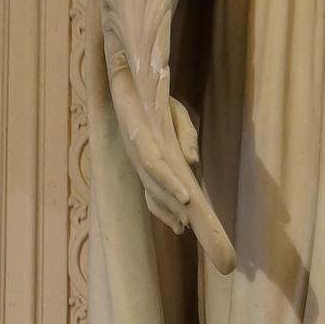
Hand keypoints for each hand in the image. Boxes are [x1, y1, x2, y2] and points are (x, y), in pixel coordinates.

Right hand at [105, 51, 236, 272]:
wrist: (132, 94)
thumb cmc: (157, 101)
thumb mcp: (174, 109)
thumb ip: (186, 134)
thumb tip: (192, 161)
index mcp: (140, 137)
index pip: (154, 164)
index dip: (168, 182)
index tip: (186, 197)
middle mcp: (136, 155)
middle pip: (153, 185)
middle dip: (171, 205)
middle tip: (192, 223)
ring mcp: (137, 165)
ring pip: (151, 193)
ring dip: (167, 212)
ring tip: (185, 229)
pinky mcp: (142, 171)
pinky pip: (150, 193)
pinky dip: (162, 210)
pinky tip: (176, 224)